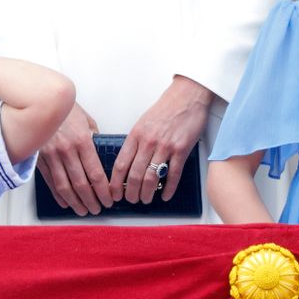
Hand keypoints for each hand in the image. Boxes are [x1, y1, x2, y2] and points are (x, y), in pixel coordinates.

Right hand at [36, 102, 113, 215]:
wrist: (41, 97)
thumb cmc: (64, 107)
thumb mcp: (86, 119)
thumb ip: (93, 137)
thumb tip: (98, 151)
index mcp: (82, 141)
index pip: (96, 174)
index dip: (104, 191)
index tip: (109, 199)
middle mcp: (67, 150)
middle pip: (82, 184)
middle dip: (91, 201)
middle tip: (97, 209)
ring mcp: (51, 154)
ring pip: (65, 186)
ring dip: (75, 202)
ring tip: (82, 210)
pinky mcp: (40, 156)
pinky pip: (49, 180)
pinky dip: (58, 194)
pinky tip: (64, 201)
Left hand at [108, 75, 211, 204]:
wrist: (185, 98)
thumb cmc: (164, 110)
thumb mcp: (142, 123)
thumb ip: (136, 141)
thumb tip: (128, 161)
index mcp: (135, 135)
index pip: (121, 163)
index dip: (115, 181)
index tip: (113, 192)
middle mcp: (148, 142)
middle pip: (135, 173)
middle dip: (131, 191)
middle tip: (130, 200)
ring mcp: (165, 147)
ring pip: (152, 176)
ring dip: (147, 192)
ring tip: (145, 200)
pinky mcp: (181, 150)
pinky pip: (173, 174)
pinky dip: (168, 188)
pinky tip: (164, 196)